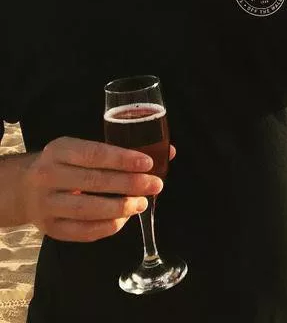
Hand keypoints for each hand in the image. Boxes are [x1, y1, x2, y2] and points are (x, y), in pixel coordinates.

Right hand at [22, 137, 174, 242]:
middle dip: (130, 184)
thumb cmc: (67, 163)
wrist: (24, 188)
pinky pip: (81, 232)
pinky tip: (123, 220)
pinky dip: (106, 227)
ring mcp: (46, 204)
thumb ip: (123, 151)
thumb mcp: (84, 149)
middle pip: (94, 182)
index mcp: (60, 150)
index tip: (148, 164)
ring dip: (120, 208)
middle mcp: (49, 175)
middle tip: (155, 185)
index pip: (95, 154)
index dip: (123, 159)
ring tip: (142, 203)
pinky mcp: (49, 228)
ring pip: (87, 209)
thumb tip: (169, 152)